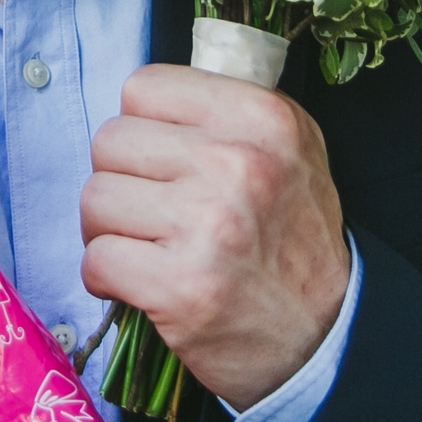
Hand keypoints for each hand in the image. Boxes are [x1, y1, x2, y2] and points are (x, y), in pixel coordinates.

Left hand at [80, 64, 351, 409]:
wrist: (325, 334)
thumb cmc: (294, 236)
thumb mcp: (290, 149)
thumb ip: (227, 111)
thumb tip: (147, 96)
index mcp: (261, 117)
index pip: (143, 87)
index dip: (140, 124)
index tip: (156, 156)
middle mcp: (236, 163)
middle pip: (111, 141)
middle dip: (118, 177)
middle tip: (146, 207)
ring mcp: (207, 226)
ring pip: (96, 198)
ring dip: (107, 228)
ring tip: (141, 245)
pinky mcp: (181, 287)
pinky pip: (96, 259)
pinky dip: (105, 276)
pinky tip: (135, 282)